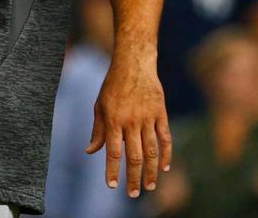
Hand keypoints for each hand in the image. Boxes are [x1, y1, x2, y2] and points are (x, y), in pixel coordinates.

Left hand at [86, 55, 172, 198]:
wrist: (134, 63)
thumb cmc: (113, 85)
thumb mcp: (99, 106)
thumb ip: (97, 130)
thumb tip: (90, 151)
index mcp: (113, 120)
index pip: (112, 151)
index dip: (112, 170)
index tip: (112, 186)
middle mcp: (131, 121)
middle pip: (134, 156)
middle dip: (133, 177)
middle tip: (133, 194)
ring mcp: (148, 117)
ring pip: (151, 150)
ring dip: (151, 171)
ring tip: (149, 187)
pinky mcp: (161, 113)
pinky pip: (166, 138)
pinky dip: (166, 154)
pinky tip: (165, 168)